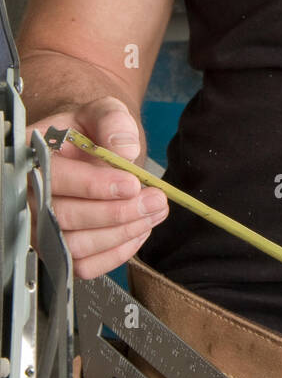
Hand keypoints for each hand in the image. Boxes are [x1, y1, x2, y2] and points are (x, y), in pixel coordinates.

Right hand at [27, 96, 167, 277]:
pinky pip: (84, 266)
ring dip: (121, 233)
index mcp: (33, 156)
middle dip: (117, 212)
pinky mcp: (59, 249)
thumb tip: (125, 150)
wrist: (89, 147)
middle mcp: (29, 196)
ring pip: (75, 247)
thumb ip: (113, 122)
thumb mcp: (103, 111)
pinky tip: (139, 230)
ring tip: (153, 212)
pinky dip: (116, 253)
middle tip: (154, 200)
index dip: (94, 185)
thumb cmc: (90, 131)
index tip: (131, 184)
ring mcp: (41, 228)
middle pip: (65, 217)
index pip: (56, 177)